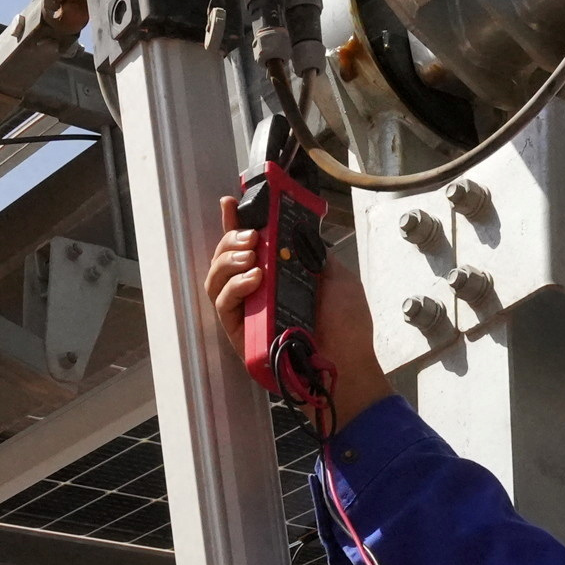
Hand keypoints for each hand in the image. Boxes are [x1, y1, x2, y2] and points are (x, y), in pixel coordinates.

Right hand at [206, 197, 392, 425]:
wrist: (348, 362)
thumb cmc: (346, 325)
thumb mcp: (335, 276)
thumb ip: (311, 253)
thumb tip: (294, 229)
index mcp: (277, 275)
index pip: (248, 245)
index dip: (235, 223)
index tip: (231, 201)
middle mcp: (257, 292)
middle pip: (224, 259)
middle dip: (230, 239)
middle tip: (249, 235)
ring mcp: (247, 313)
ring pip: (215, 280)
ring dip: (227, 261)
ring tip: (250, 255)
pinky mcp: (241, 335)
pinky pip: (224, 306)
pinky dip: (234, 288)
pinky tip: (254, 280)